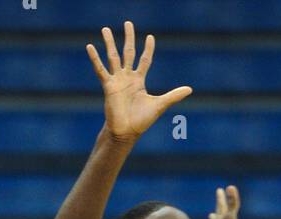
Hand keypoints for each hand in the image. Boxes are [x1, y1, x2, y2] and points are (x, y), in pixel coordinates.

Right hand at [86, 21, 191, 145]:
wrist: (126, 132)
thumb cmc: (142, 121)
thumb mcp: (160, 105)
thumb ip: (173, 95)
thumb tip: (190, 89)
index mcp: (139, 81)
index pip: (145, 60)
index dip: (148, 49)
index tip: (150, 37)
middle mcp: (127, 77)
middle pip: (128, 52)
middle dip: (129, 38)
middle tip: (128, 23)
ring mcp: (117, 80)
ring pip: (113, 57)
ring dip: (109, 42)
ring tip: (105, 28)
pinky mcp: (108, 86)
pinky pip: (100, 69)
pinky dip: (95, 58)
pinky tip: (90, 46)